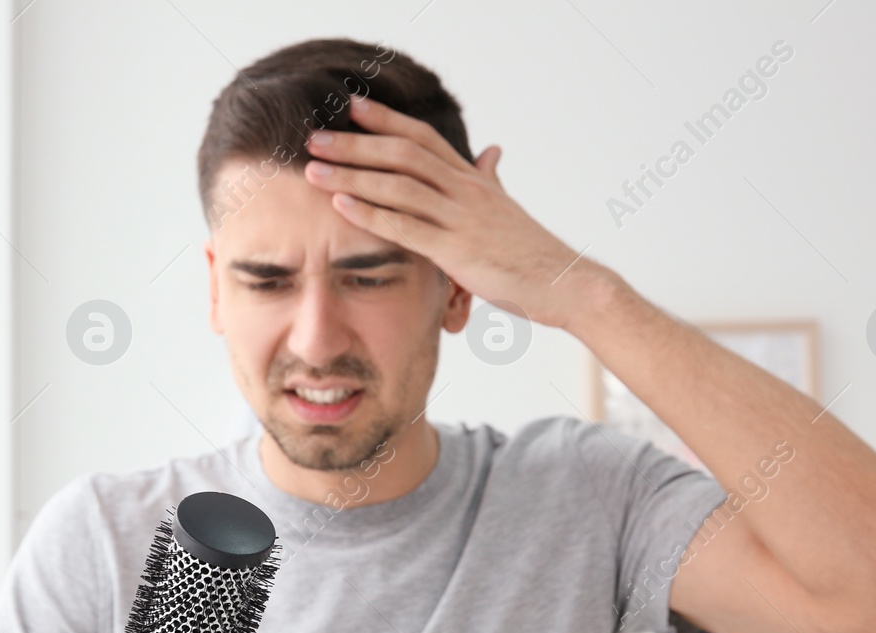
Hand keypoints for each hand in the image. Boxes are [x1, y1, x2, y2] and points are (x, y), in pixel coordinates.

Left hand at [302, 94, 607, 330]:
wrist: (563, 282)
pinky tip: (342, 206)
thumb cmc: (531, 252)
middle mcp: (464, 190)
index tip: (351, 108)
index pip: (423, 138)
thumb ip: (491, 177)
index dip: (386, 120)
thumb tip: (491, 151)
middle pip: (402, 154)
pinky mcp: (457, 251)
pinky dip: (371, 214)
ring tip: (313, 170)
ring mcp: (461, 219)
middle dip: (354, 145)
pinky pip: (406, 227)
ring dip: (351, 175)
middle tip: (314, 138)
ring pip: (398, 186)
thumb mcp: (506, 207)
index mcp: (472, 179)